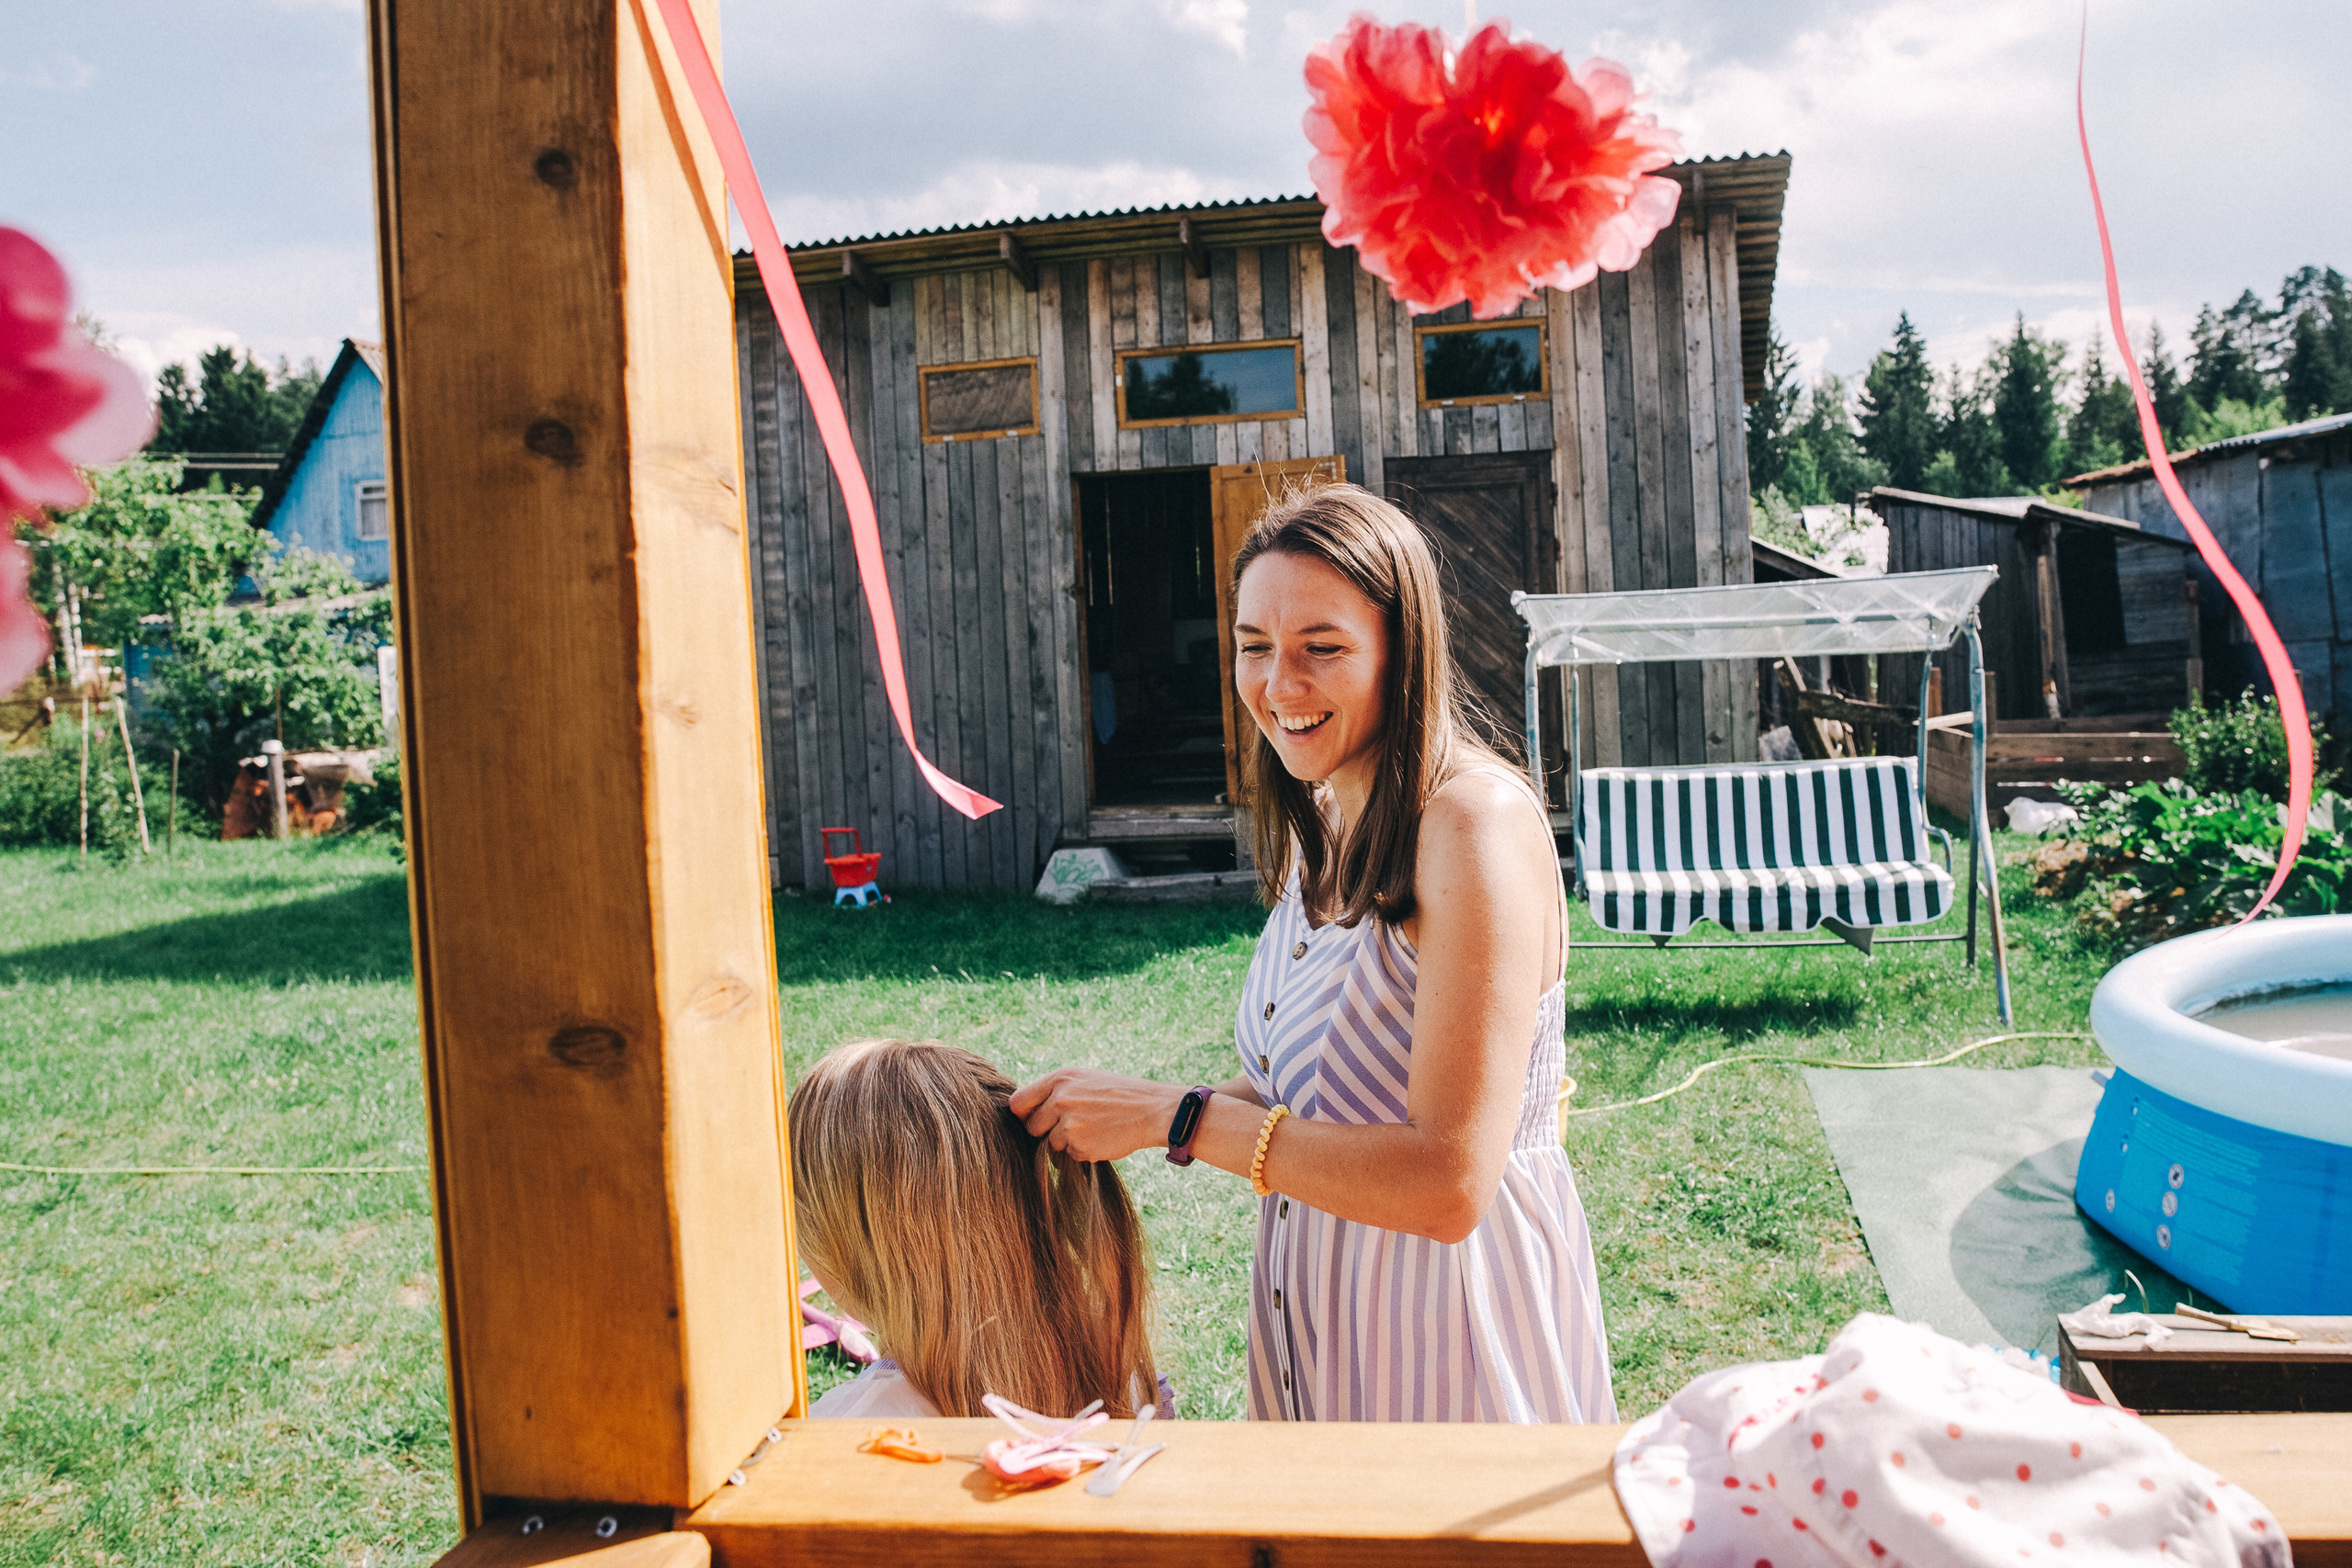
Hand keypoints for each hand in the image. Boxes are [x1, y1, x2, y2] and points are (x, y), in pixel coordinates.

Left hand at [1009, 1068, 1182, 1161]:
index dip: (1023, 1115)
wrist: (1151, 1110)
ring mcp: (1069, 1124)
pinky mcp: (1080, 1145)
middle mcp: (1060, 1099)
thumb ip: (1055, 1092)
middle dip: (1046, 1131)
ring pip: (1050, 1144)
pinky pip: (1070, 1155)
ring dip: (1066, 1142)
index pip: (1018, 1103)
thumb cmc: (1117, 1095)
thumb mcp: (1084, 1080)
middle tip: (1071, 1126)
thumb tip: (1024, 1113)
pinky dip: (1083, 1151)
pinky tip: (1101, 1137)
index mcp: (1059, 1078)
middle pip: (1031, 1127)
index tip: (1034, 1119)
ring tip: (1092, 1128)